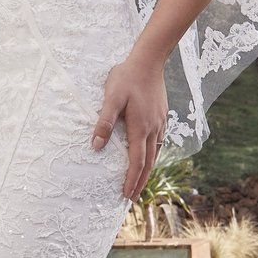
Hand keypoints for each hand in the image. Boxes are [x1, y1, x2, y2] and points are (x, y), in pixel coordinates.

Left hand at [91, 49, 168, 200]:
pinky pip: (159, 141)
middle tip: (133, 197)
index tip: (126, 195)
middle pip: (148, 163)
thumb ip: (103, 122)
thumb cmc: (126, 77)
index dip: (132, 180)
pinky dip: (153, 154)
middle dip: (140, 182)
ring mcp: (160, 122)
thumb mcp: (111, 98)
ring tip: (140, 181)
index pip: (137, 162)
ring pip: (155, 153)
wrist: (149, 60)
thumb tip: (95, 146)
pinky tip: (148, 155)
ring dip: (147, 169)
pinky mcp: (162, 115)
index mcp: (140, 128)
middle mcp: (153, 129)